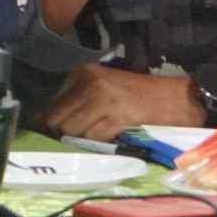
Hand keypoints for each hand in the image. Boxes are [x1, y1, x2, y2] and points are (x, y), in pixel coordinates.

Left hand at [40, 64, 203, 140]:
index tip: (62, 132)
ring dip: (84, 139)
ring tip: (103, 133)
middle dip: (65, 134)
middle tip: (85, 136)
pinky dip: (100, 142)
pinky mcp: (118, 115)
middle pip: (57, 119)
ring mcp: (104, 98)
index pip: (52, 105)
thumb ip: (73, 103)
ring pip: (72, 130)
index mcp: (83, 73)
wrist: (178, 98)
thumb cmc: (138, 97)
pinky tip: (114, 135)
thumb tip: (39, 120)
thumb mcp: (102, 90)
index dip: (54, 123)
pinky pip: (93, 138)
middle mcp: (90, 82)